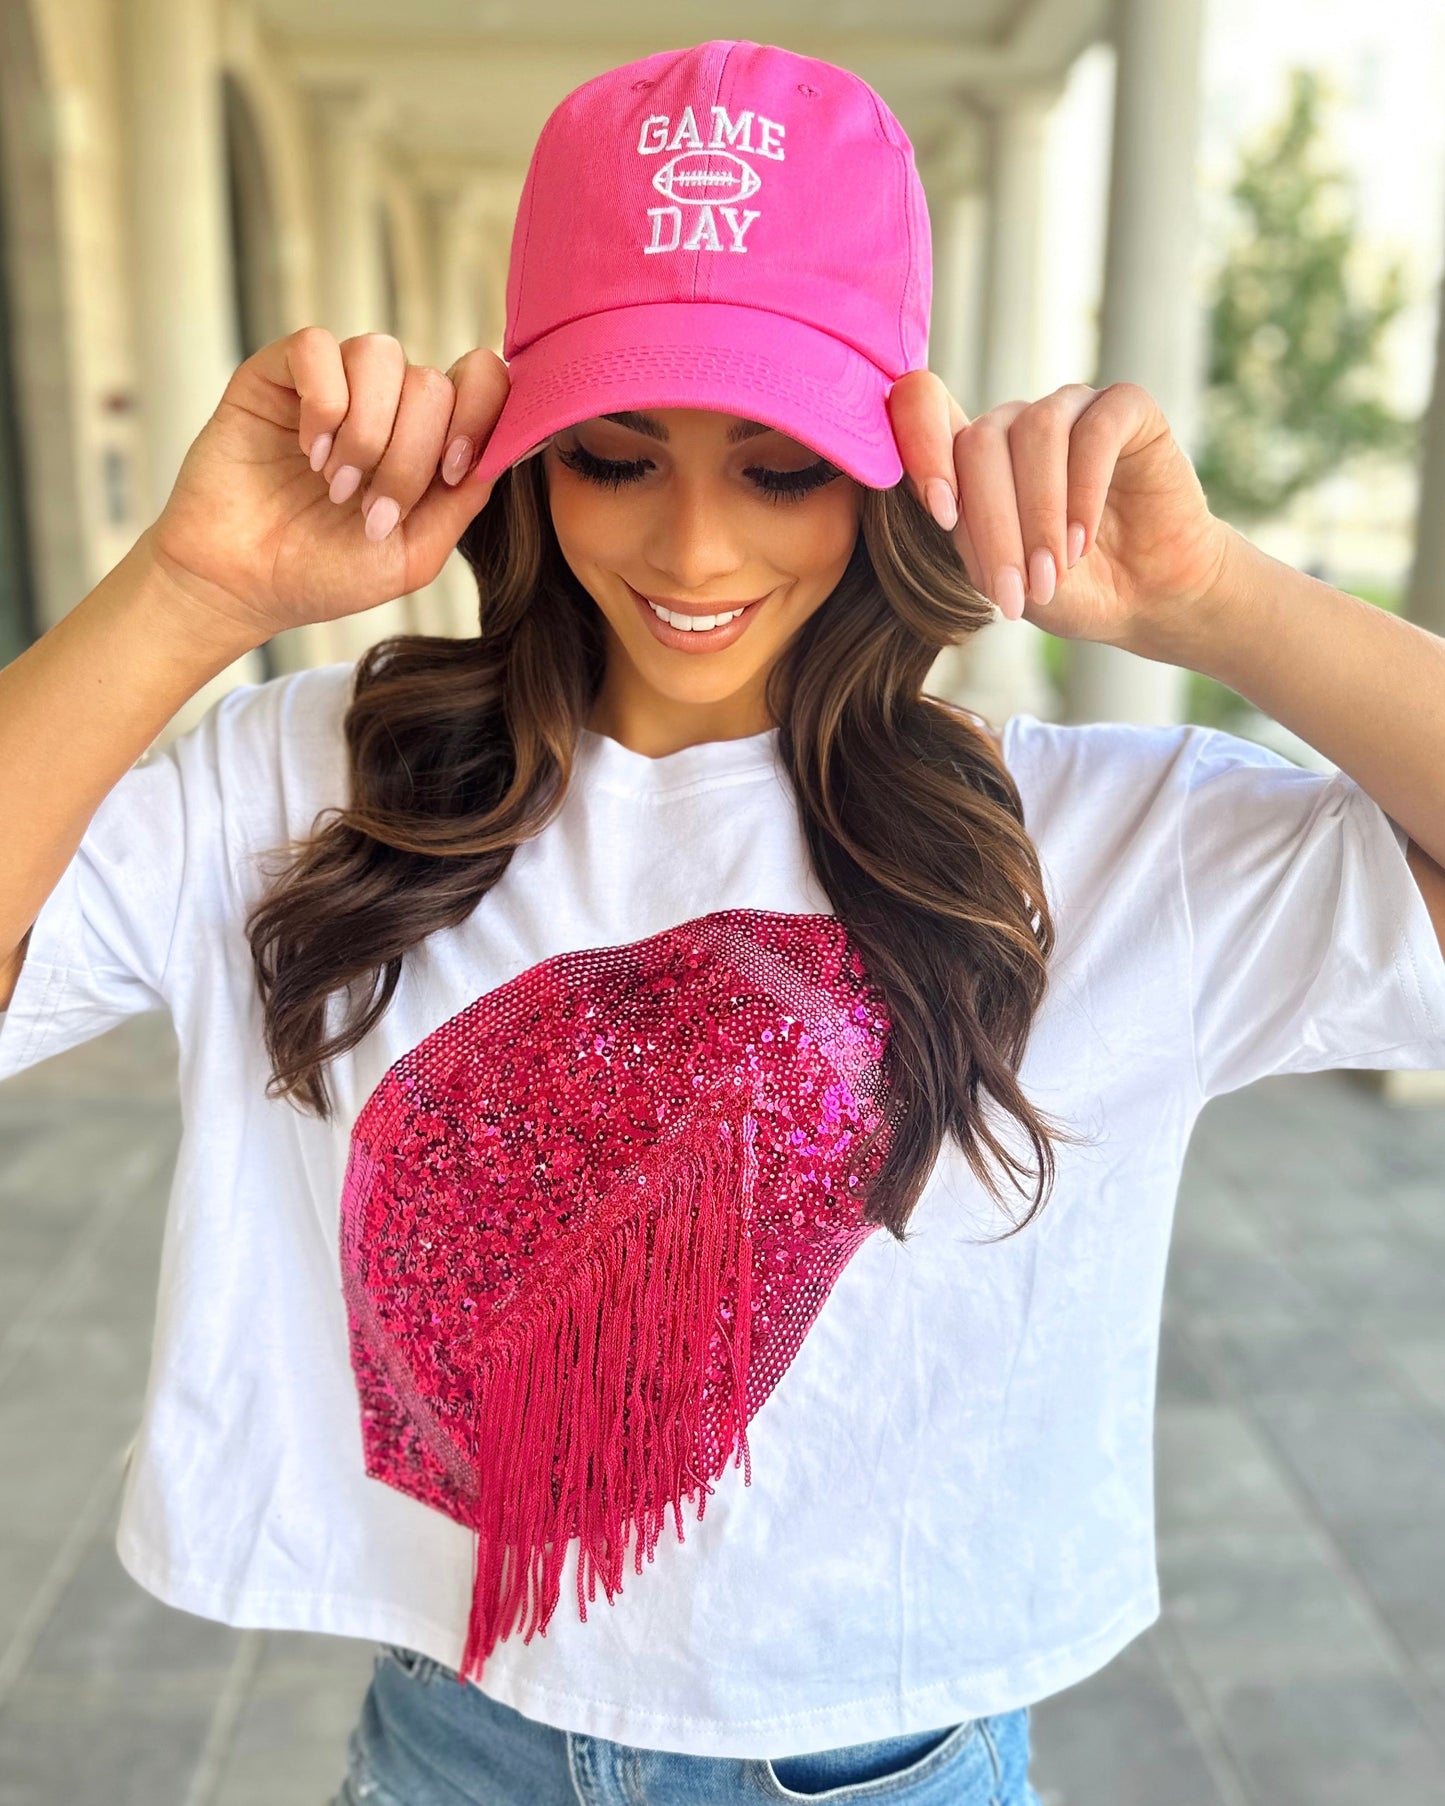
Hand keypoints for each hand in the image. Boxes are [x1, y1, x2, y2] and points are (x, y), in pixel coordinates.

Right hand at [147, 327, 513, 644]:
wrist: (242, 585)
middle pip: (432, 383)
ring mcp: (334, 383)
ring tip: (334, 484)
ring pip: (380, 354)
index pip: (483, 381)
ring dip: (365, 431)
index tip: (454, 473)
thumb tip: (500, 449)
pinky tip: (307, 449)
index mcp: (428, 439)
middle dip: (408, 455)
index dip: (481, 417)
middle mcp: (387, 403)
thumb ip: (463, 503)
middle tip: (366, 507)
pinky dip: (322, 403)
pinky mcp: (278, 373)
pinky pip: (318, 347)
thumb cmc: (324, 574)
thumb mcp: (413, 555)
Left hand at [887, 372, 1233, 653]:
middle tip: (1016, 593)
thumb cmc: (1069, 589)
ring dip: (1040, 513)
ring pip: (1036, 432)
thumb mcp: (1005, 578)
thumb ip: (968, 538)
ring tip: (1056, 572)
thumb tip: (943, 508)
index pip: (922, 410)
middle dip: (995, 526)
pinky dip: (1084, 492)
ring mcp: (1070, 407)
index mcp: (972, 456)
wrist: (1149, 598)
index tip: (941, 516)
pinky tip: (1083, 542)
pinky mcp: (1126, 407)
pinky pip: (1095, 432)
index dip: (920, 446)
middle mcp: (1016, 421)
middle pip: (980, 442)